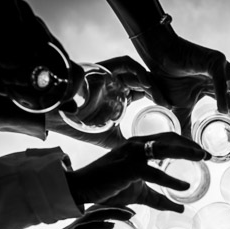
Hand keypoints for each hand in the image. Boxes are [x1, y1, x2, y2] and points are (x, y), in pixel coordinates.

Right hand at [33, 207, 143, 228]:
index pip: (96, 216)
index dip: (113, 211)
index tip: (131, 213)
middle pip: (93, 212)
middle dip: (113, 209)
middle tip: (132, 212)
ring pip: (88, 218)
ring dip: (108, 214)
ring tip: (126, 216)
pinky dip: (97, 226)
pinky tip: (111, 226)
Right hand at [48, 56, 165, 148]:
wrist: (55, 116)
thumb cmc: (77, 126)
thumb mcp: (110, 138)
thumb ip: (126, 144)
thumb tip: (142, 163)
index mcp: (121, 98)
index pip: (147, 96)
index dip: (159, 102)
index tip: (174, 117)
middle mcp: (119, 84)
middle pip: (147, 84)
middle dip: (162, 95)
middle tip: (174, 107)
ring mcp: (113, 73)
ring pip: (140, 74)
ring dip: (155, 86)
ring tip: (165, 101)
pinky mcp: (105, 66)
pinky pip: (128, 64)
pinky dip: (141, 74)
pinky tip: (150, 88)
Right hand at [67, 131, 208, 211]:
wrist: (81, 189)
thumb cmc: (109, 188)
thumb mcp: (139, 194)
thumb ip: (159, 199)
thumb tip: (181, 208)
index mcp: (138, 146)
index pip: (167, 138)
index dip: (186, 144)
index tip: (202, 153)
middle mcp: (136, 145)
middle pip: (169, 138)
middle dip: (191, 145)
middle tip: (208, 154)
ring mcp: (131, 154)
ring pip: (163, 148)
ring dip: (186, 152)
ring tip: (202, 159)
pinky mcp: (127, 168)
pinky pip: (153, 172)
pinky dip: (171, 178)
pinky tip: (184, 186)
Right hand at [132, 31, 229, 131]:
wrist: (156, 57)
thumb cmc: (167, 78)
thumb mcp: (180, 109)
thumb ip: (187, 126)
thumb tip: (189, 148)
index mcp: (219, 85)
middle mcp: (226, 75)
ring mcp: (223, 67)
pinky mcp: (214, 61)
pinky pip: (222, 79)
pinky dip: (223, 95)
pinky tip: (222, 111)